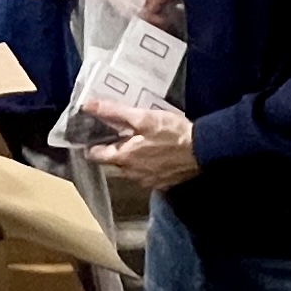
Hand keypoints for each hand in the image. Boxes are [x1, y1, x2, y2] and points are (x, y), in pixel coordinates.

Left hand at [85, 101, 199, 191]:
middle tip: (114, 138)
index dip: (92, 146)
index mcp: (124, 158)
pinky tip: (152, 156)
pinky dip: (144, 167)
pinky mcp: (163, 184)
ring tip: (133, 145)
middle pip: (112, 166)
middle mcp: (132, 175)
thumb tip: (87, 105)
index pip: (96, 156)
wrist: (204, 150)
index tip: (91, 136)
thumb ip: (114, 112)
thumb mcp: (142, 118)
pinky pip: (146, 176)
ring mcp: (148, 182)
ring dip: (128, 161)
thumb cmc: (171, 133)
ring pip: (129, 172)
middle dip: (109, 154)